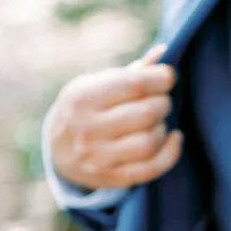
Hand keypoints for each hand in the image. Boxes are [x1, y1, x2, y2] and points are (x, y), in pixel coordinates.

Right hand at [47, 45, 182, 189]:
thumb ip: (130, 73)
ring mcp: (98, 157)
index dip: (160, 79)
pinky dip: (170, 153)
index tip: (168, 77)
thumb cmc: (86, 109)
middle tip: (163, 101)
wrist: (58, 152)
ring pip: (149, 142)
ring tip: (159, 121)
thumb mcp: (96, 85)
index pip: (133, 85)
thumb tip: (164, 52)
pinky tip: (173, 138)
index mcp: (83, 98)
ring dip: (163, 128)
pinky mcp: (112, 178)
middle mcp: (88, 129)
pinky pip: (151, 168)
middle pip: (145, 114)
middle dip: (164, 103)